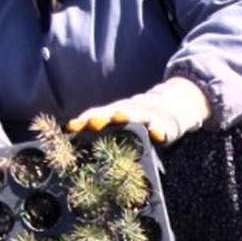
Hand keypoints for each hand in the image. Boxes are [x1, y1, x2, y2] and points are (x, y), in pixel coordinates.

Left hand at [67, 76, 211, 145]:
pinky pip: (161, 127)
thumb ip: (99, 130)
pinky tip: (156, 134)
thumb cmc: (138, 121)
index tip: (71, 127)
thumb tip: (69, 135)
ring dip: (128, 116)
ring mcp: (147, 116)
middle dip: (103, 117)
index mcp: (115, 114)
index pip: (96, 115)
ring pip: (137, 115)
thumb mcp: (120, 124)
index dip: (84, 120)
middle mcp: (129, 112)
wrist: (172, 105)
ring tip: (121, 117)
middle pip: (113, 113)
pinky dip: (158, 130)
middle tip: (93, 122)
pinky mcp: (165, 124)